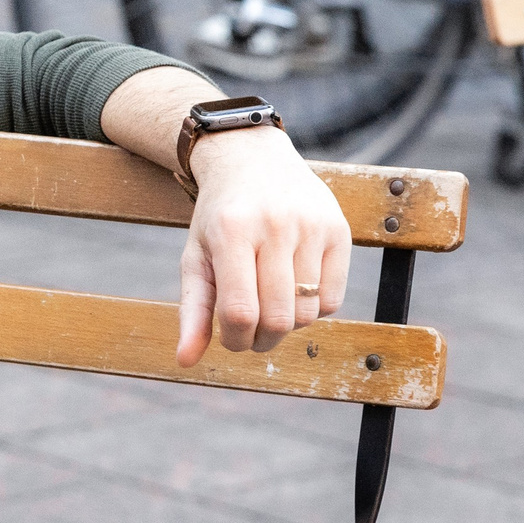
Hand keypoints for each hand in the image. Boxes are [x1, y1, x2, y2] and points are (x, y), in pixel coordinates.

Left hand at [176, 126, 352, 366]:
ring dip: (287, 325)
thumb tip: (184, 361)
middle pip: (277, 317)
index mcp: (231, 231)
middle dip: (261, 340)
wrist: (252, 160)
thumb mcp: (196, 257)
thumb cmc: (218, 218)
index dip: (234, 339)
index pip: (239, 310)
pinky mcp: (339, 230)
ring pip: (307, 312)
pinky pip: (332, 299)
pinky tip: (293, 293)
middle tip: (251, 335)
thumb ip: (192, 310)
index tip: (230, 339)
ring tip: (269, 308)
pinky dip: (312, 310)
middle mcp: (274, 225)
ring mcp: (311, 226)